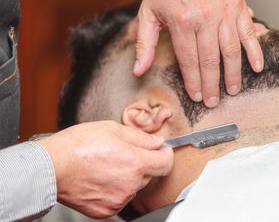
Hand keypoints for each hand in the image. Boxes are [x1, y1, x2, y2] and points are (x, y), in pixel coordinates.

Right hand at [36, 121, 172, 218]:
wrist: (51, 166)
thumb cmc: (77, 145)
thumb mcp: (112, 129)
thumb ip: (140, 137)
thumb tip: (156, 142)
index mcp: (135, 163)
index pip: (165, 163)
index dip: (165, 154)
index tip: (161, 151)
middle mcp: (130, 184)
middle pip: (149, 174)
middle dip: (141, 163)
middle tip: (123, 153)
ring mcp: (118, 199)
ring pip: (134, 186)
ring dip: (127, 176)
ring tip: (107, 165)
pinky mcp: (106, 210)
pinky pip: (120, 198)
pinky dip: (115, 189)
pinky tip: (101, 178)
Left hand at [133, 0, 262, 107]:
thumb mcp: (148, 12)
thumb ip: (144, 43)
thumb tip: (138, 70)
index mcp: (181, 20)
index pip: (189, 60)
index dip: (193, 82)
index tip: (197, 97)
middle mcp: (205, 16)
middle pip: (210, 60)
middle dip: (212, 85)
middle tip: (214, 102)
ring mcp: (224, 10)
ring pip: (231, 50)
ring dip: (232, 74)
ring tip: (232, 90)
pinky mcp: (238, 4)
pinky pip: (248, 33)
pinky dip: (254, 51)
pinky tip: (256, 67)